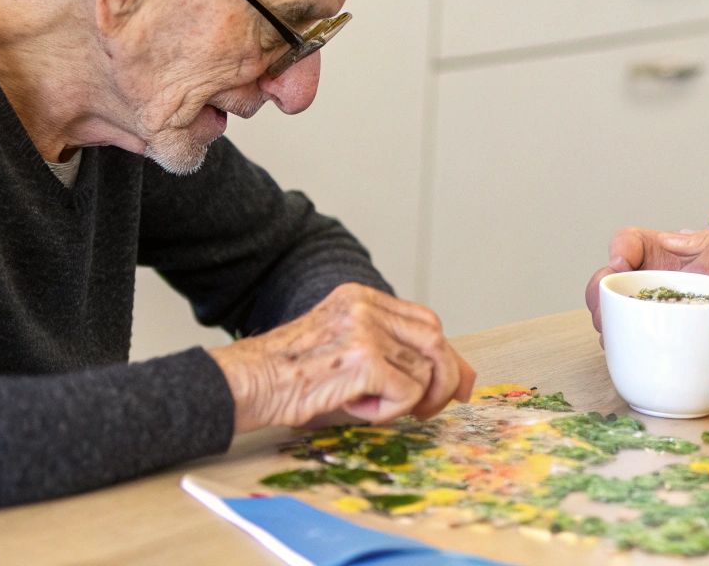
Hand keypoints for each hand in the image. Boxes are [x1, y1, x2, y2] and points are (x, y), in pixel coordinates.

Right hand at [208, 283, 476, 432]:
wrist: (247, 384)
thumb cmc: (290, 378)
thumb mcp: (347, 354)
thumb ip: (395, 357)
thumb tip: (461, 381)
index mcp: (360, 297)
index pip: (425, 321)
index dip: (445, 356)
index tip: (456, 386)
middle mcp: (366, 306)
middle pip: (435, 340)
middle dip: (442, 380)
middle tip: (427, 410)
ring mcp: (366, 329)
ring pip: (423, 372)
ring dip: (402, 401)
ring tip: (363, 403)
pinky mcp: (365, 358)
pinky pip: (407, 393)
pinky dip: (388, 412)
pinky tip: (355, 408)